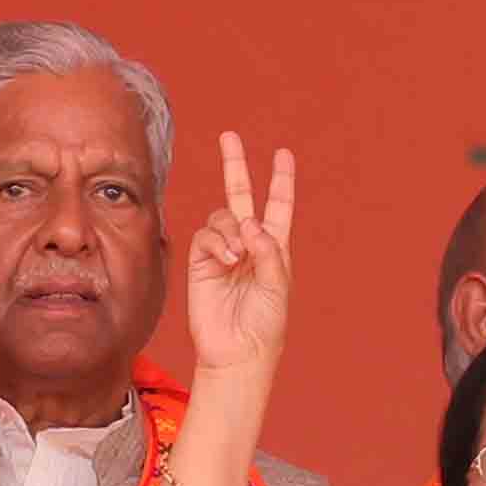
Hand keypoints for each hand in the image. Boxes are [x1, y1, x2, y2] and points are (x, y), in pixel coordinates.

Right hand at [182, 132, 296, 380]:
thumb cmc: (265, 322)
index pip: (277, 206)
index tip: (284, 154)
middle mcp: (248, 243)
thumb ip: (269, 252)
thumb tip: (250, 223)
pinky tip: (227, 258)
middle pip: (240, 196)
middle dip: (235, 165)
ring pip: (222, 217)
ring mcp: (223, 250)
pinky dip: (217, 241)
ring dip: (231, 229)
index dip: (281, 180)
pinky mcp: (201, 261)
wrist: (237, 349)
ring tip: (238, 256)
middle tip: (229, 136)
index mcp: (275, 247)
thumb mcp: (278, 285)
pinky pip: (205, 236)